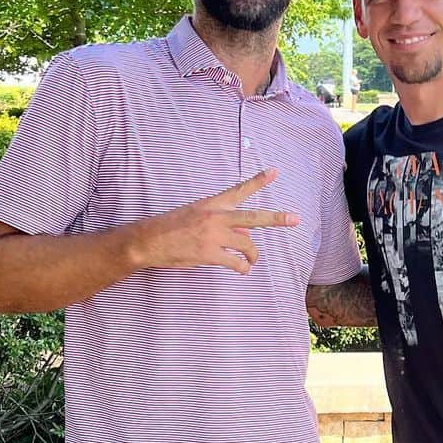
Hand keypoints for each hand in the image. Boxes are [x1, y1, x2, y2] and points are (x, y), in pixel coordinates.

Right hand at [134, 168, 298, 273]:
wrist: (148, 240)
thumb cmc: (170, 228)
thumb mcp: (195, 215)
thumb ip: (220, 221)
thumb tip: (242, 232)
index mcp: (212, 204)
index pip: (239, 190)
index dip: (259, 181)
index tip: (275, 172)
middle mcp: (216, 217)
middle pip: (253, 217)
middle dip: (276, 218)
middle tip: (295, 218)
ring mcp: (213, 236)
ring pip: (246, 244)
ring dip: (253, 255)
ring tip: (252, 261)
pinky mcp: (209, 254)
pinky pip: (235, 262)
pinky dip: (242, 268)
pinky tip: (243, 270)